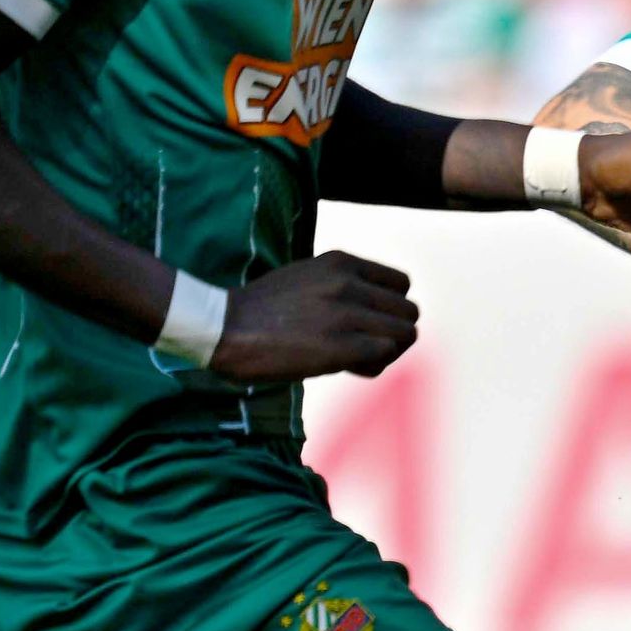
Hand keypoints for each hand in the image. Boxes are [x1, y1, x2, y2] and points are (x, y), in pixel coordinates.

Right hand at [207, 252, 417, 383]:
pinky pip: (384, 355)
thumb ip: (344, 286)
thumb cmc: (263, 309)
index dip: (390, 307)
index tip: (368, 321)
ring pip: (405, 335)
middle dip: (393, 333)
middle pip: (408, 312)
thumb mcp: (308, 278)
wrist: (222, 328)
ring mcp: (346, 315)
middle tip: (365, 345)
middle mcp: (348, 284)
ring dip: (388, 351)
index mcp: (341, 263)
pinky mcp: (340, 346)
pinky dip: (373, 366)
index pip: (401, 284)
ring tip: (358, 357)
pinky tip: (349, 367)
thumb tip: (380, 310)